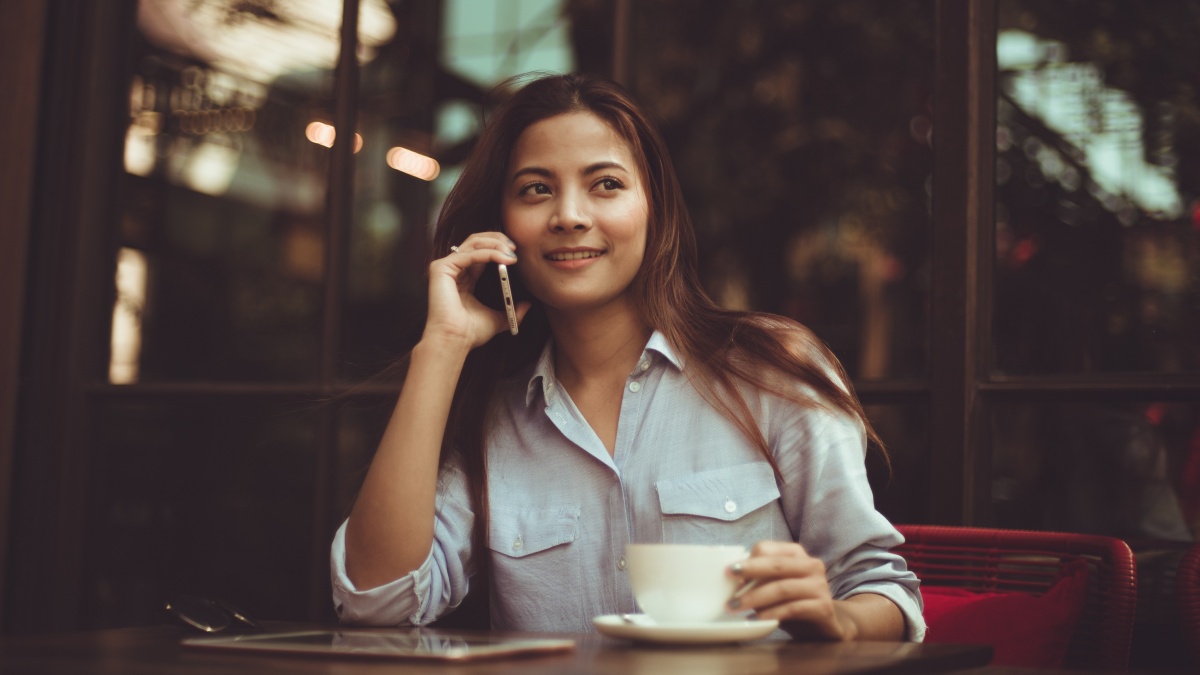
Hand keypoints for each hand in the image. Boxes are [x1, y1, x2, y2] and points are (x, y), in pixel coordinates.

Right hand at [424, 232, 529, 348]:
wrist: (455, 341)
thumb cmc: (470, 333)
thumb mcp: (498, 318)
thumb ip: (512, 310)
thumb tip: (528, 305)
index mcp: (464, 277)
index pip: (481, 252)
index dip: (498, 247)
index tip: (516, 252)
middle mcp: (454, 269)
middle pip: (476, 241)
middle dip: (497, 240)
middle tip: (515, 247)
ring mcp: (445, 267)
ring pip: (473, 243)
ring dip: (495, 245)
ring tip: (511, 253)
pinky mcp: (441, 268)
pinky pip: (469, 254)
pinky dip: (488, 253)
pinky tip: (503, 259)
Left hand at [725, 540, 849, 640]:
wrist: (823, 625)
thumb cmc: (792, 600)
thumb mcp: (774, 584)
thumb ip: (758, 578)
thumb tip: (731, 579)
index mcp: (796, 553)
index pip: (767, 548)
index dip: (747, 559)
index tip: (728, 572)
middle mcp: (811, 565)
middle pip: (776, 565)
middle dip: (749, 572)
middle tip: (729, 582)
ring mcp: (819, 586)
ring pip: (782, 588)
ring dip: (755, 597)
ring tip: (735, 606)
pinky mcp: (823, 607)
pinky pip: (793, 608)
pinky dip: (771, 613)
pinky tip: (756, 618)